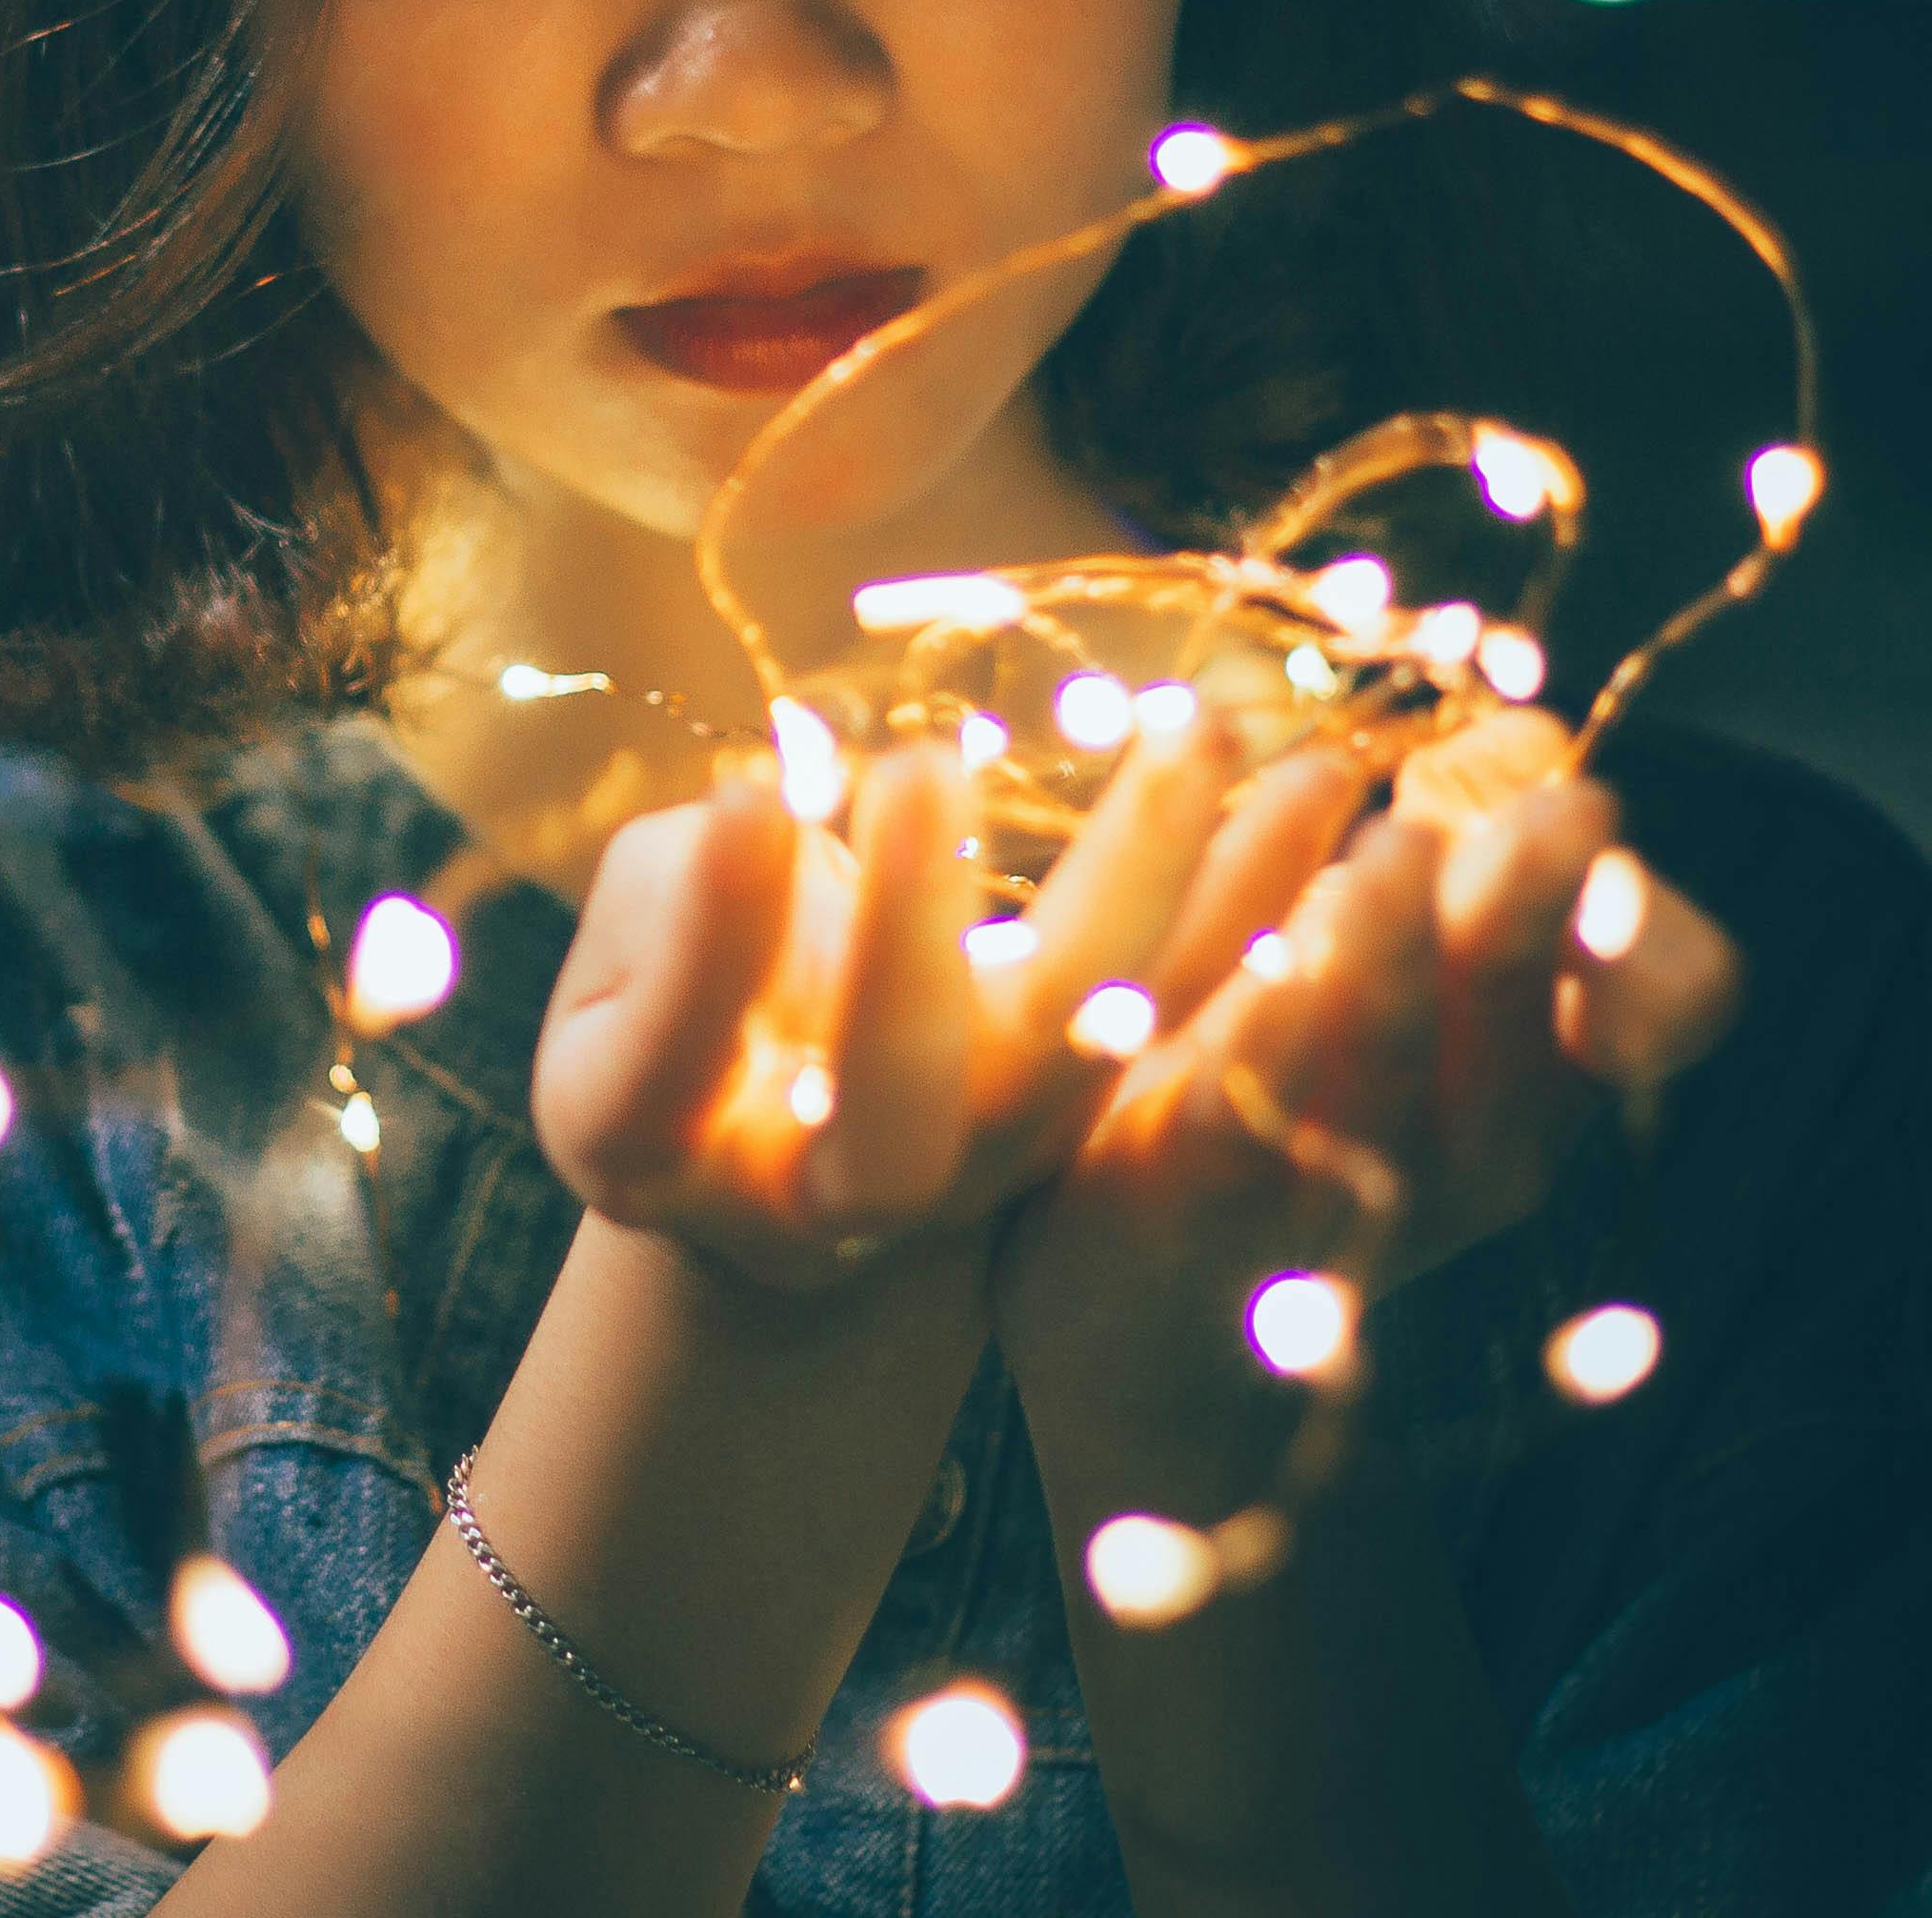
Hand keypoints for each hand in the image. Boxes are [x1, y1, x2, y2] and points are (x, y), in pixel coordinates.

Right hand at [528, 718, 1354, 1291]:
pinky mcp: (1094, 1121)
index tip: (738, 790)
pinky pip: (1184, 1012)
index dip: (708, 935)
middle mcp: (829, 1201)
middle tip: (917, 765)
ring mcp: (980, 1179)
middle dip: (908, 935)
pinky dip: (1255, 899)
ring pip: (1073, 1055)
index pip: (676, 1058)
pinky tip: (1315, 782)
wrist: (781, 1165)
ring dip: (1142, 882)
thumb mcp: (617, 963)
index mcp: (656, 1152)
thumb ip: (683, 897)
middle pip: (891, 1112)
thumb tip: (785, 807)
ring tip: (1194, 731)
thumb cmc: (668, 1011)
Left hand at [988, 706, 1745, 1466]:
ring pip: (1387, 1061)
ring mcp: (1348, 1185)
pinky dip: (1255, 1026)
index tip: (1594, 810)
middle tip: (1542, 806)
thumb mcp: (1397, 950)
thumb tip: (1524, 733)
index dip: (1653, 919)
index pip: (1674, 998)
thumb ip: (1456, 847)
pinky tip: (1263, 950)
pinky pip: (1244, 1114)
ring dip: (1392, 952)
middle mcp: (1477, 1141)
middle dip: (1525, 907)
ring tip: (1389, 853)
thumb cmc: (1293, 1080)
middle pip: (1525, 1012)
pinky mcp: (1200, 1196)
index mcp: (1539, 1065)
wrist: (1136, 1295)